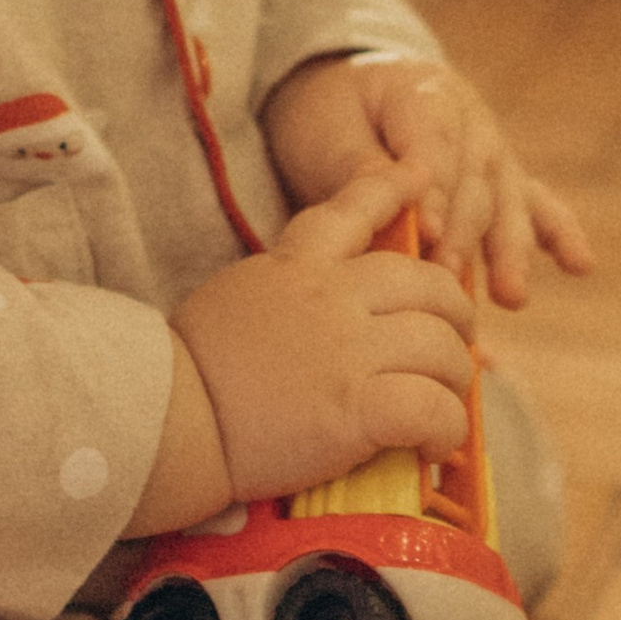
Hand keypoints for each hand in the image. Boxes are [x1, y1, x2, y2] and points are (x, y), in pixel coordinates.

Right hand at [169, 163, 475, 504]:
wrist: (165, 420)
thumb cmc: (187, 371)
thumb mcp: (234, 298)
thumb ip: (283, 291)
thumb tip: (317, 316)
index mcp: (296, 265)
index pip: (354, 208)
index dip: (395, 188)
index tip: (421, 173)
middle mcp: (331, 296)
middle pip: (430, 285)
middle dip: (455, 316)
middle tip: (452, 347)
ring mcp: (348, 350)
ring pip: (443, 348)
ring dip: (455, 380)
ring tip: (444, 407)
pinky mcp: (357, 408)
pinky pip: (433, 408)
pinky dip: (447, 428)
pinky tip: (433, 446)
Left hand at [261, 55, 592, 306]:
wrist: (351, 96)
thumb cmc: (332, 115)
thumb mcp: (327, 131)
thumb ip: (358, 168)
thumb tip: (395, 205)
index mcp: (422, 92)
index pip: (435, 144)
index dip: (434, 188)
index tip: (427, 231)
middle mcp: (470, 119)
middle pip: (476, 179)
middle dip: (465, 232)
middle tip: (449, 277)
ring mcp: (493, 150)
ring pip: (507, 199)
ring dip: (510, 248)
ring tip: (511, 296)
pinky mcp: (502, 180)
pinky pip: (536, 204)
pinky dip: (559, 234)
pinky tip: (580, 264)